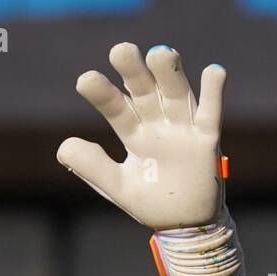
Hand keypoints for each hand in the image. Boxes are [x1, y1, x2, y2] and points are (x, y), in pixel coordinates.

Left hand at [57, 43, 225, 230]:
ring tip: (159, 53)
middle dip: (134, 72)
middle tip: (120, 50)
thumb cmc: (150, 201)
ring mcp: (183, 129)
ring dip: (169, 74)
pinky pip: (212, 112)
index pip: (116, 108)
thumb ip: (92, 167)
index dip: (102, 94)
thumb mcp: (116, 186)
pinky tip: (213, 72)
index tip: (84, 80)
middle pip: (145, 92)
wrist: (184, 224)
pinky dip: (214, 92)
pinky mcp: (207, 140)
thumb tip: (62, 146)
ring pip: (176, 95)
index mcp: (134, 133)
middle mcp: (157, 124)